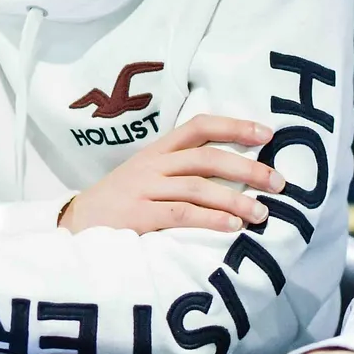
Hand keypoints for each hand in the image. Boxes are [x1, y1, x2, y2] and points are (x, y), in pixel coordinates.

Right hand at [62, 115, 281, 234]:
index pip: (198, 127)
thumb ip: (179, 171)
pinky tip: (232, 227)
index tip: (268, 134)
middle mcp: (151, 165)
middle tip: (279, 182)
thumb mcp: (145, 176)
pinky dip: (211, 220)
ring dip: (236, 200)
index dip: (234, 127)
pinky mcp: (137, 216)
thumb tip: (234, 173)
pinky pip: (181, 215)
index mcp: (156, 151)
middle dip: (248, 169)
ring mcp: (143, 190)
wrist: (74, 226)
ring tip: (262, 213)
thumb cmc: (119, 204)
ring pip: (198, 187)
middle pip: (207, 158)